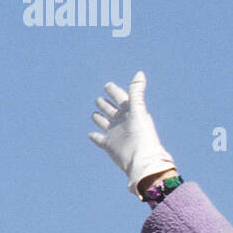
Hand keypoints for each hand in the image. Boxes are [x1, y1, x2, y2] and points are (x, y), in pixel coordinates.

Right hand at [89, 71, 175, 197]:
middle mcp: (122, 122)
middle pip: (111, 110)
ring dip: (99, 118)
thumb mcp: (138, 110)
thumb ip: (136, 92)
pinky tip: (91, 134)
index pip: (121, 98)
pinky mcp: (109, 145)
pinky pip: (99, 139)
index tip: (108, 85)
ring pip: (104, 123)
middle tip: (100, 99)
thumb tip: (140, 73)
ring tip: (95, 113)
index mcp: (130, 112)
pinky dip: (94, 136)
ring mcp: (115, 133)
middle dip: (105, 104)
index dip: (114, 92)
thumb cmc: (142, 134)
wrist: (141, 159)